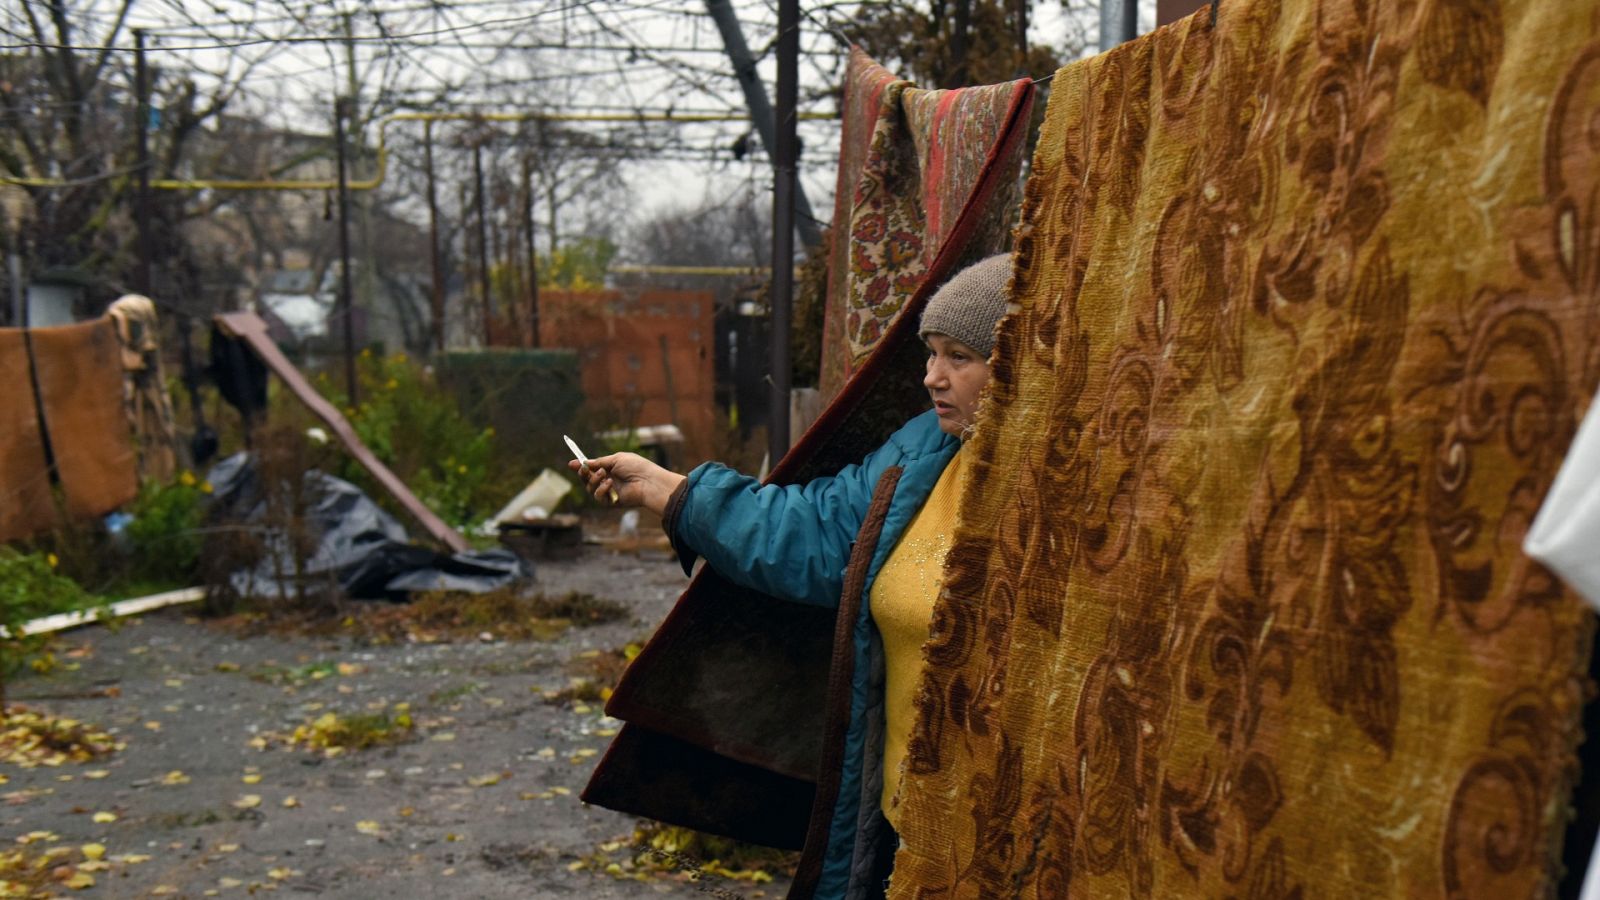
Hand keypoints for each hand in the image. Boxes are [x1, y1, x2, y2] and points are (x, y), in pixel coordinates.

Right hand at [567, 452, 685, 515]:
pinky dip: (601, 489)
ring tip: (604, 474)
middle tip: (583, 468)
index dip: (581, 467)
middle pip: (587, 479)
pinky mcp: (611, 502)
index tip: (571, 463)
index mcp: (610, 469)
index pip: (591, 468)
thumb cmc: (636, 467)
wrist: (648, 481)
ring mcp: (609, 492)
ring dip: (593, 480)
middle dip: (582, 473)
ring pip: (590, 488)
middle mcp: (608, 480)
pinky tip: (609, 484)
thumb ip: (599, 462)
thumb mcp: (616, 459)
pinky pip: (597, 497)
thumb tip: (585, 462)